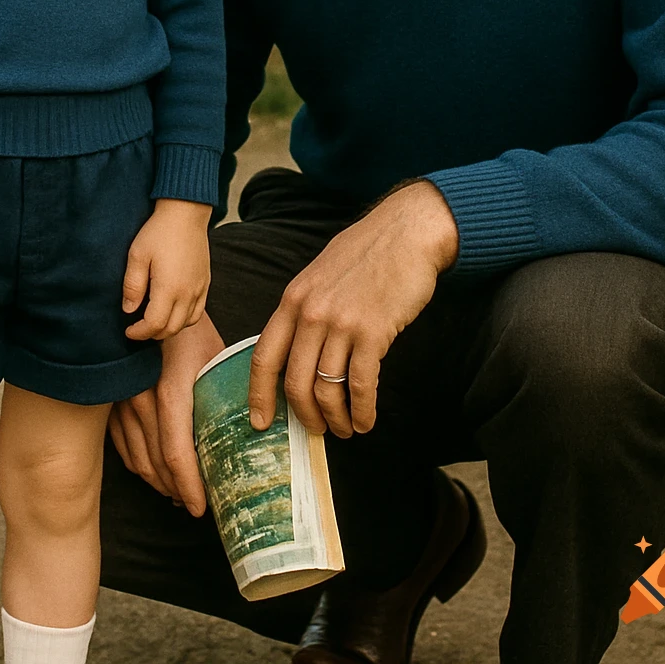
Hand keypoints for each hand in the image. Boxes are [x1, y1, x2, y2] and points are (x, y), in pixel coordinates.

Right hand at [109, 311, 224, 514]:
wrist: (150, 305)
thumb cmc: (189, 330)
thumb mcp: (215, 357)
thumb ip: (224, 395)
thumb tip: (253, 428)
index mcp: (170, 390)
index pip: (178, 453)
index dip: (189, 486)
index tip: (200, 508)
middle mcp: (140, 400)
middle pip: (157, 463)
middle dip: (177, 489)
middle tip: (196, 504)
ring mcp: (121, 403)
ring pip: (139, 460)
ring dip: (160, 483)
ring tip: (179, 493)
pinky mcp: (110, 404)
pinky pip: (124, 449)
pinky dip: (141, 467)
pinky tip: (157, 474)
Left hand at [122, 199, 211, 340]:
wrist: (186, 213)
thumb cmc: (159, 232)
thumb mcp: (137, 255)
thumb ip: (132, 286)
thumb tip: (128, 310)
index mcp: (169, 289)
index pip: (154, 325)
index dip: (139, 333)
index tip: (128, 330)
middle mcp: (187, 293)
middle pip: (171, 329)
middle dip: (152, 334)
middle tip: (138, 328)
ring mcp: (199, 289)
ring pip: (186, 323)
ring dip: (169, 329)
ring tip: (154, 321)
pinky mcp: (205, 282)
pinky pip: (198, 311)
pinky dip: (185, 319)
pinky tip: (173, 311)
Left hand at [249, 181, 458, 439]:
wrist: (406, 232)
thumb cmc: (366, 253)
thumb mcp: (320, 275)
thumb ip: (305, 310)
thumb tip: (296, 353)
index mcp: (293, 299)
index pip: (264, 356)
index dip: (258, 395)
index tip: (259, 422)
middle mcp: (311, 313)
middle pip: (295, 382)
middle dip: (304, 416)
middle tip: (316, 431)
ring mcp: (341, 323)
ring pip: (327, 389)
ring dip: (336, 418)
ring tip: (345, 429)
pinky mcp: (373, 332)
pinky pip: (361, 385)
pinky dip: (362, 411)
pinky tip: (366, 421)